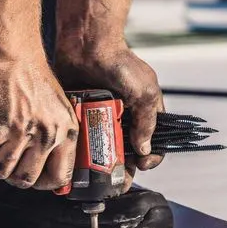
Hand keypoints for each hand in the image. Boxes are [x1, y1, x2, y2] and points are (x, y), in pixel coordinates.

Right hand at [0, 41, 79, 189]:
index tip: (33, 180)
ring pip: (1, 172)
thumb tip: (47, 162)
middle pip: (26, 180)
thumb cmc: (31, 72)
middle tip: (6, 162)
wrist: (11, 51)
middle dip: (13, 176)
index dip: (43, 183)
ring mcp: (19, 133)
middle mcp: (45, 135)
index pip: (60, 177)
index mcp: (65, 130)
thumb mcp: (57, 105)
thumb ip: (55, 133)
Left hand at [54, 38, 164, 190]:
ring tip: (91, 176)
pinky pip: (80, 139)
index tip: (139, 167)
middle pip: (123, 154)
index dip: (148, 160)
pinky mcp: (80, 115)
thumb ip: (147, 123)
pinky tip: (74, 160)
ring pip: (100, 150)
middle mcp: (122, 119)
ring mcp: (99, 118)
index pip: (151, 146)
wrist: (87, 43)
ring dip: (96, 164)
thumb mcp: (144, 92)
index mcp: (142, 114)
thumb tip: (144, 151)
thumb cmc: (120, 62)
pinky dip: (78, 150)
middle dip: (118, 170)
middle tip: (111, 183)